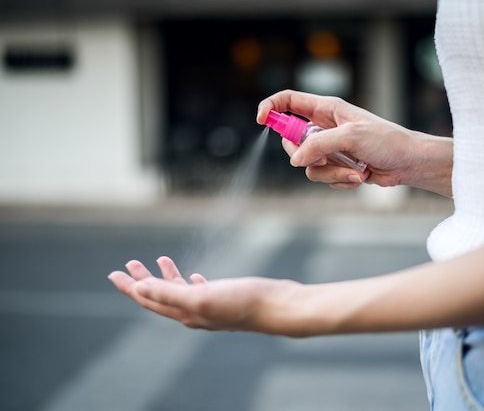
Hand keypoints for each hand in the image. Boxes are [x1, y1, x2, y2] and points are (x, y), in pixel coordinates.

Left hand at [108, 256, 301, 332]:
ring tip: (159, 260)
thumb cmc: (243, 302)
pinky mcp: (226, 298)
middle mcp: (195, 313)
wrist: (278, 306)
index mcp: (186, 313)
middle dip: (143, 280)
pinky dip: (191, 281)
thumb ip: (170, 293)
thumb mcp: (201, 297)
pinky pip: (201, 290)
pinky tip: (194, 275)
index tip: (114, 274)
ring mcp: (211, 306)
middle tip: (129, 264)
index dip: (130, 287)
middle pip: (161, 296)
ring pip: (181, 292)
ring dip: (166, 277)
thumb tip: (139, 289)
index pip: (149, 300)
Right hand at [257, 90, 452, 195]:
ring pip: (308, 166)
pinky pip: (323, 178)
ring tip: (355, 171)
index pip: (288, 101)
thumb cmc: (387, 140)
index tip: (261, 121)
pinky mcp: (337, 167)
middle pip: (291, 141)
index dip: (271, 108)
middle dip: (305, 155)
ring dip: (331, 173)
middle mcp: (324, 127)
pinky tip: (360, 176)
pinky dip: (340, 181)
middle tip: (323, 158)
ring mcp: (330, 149)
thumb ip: (319, 145)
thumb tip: (296, 160)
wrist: (409, 163)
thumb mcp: (351, 136)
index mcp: (326, 109)